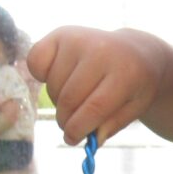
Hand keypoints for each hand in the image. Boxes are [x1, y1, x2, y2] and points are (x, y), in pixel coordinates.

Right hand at [27, 27, 172, 145]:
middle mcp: (102, 50)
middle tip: (72, 124)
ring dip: (58, 100)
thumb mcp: (136, 106)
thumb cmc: (134, 83)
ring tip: (76, 97)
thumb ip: (114, 124)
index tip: (72, 139)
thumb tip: (92, 140)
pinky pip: (36, 61)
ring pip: (53, 85)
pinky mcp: (61, 33)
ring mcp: (80, 39)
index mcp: (126, 71)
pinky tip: (62, 76)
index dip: (78, 128)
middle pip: (69, 99)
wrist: (135, 51)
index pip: (94, 107)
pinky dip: (41, 75)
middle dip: (66, 119)